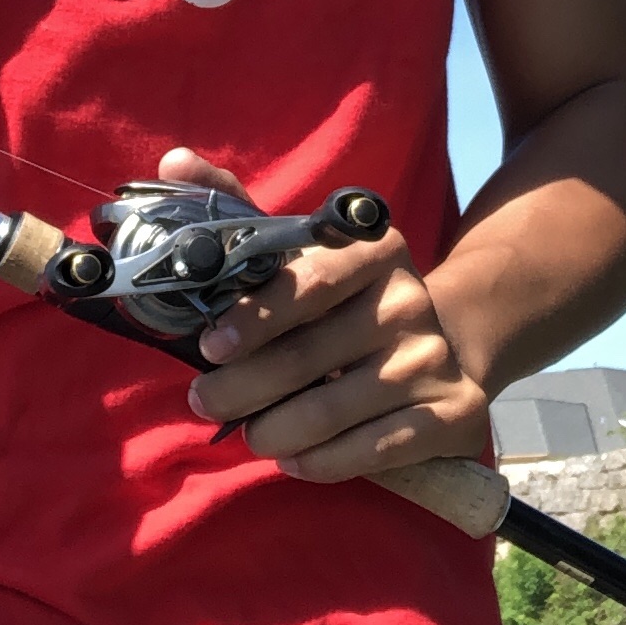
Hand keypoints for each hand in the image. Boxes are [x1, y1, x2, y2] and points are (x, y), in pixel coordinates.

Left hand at [156, 148, 495, 482]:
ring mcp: (433, 358)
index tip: (208, 347)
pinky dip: (321, 462)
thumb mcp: (300, 250)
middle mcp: (410, 299)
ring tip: (247, 434)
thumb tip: (173, 162)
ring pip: (332, 410)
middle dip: (242, 387)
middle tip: (202, 402)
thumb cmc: (344, 302)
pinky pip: (371, 450)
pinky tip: (292, 460)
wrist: (444, 349)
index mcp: (373, 248)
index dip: (253, 317)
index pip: (308, 281)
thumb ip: (236, 208)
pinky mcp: (452, 413)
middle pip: (309, 356)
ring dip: (273, 430)